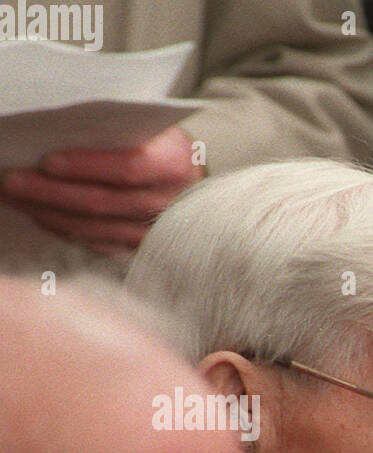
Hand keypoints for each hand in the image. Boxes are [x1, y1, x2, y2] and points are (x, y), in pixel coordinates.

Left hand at [0, 126, 203, 257]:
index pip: (126, 168)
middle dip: (49, 192)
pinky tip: (40, 216)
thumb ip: (117, 126)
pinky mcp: (144, 250)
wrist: (198, 185)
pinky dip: (65, 231)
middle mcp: (170, 203)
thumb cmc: (163, 145)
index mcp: (174, 164)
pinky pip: (98, 245)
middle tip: (9, 180)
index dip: (85, 167)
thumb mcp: (151, 127)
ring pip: (95, 229)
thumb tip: (55, 125)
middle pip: (102, 203)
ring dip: (48, 213)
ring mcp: (158, 233)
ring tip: (13, 197)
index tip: (45, 161)